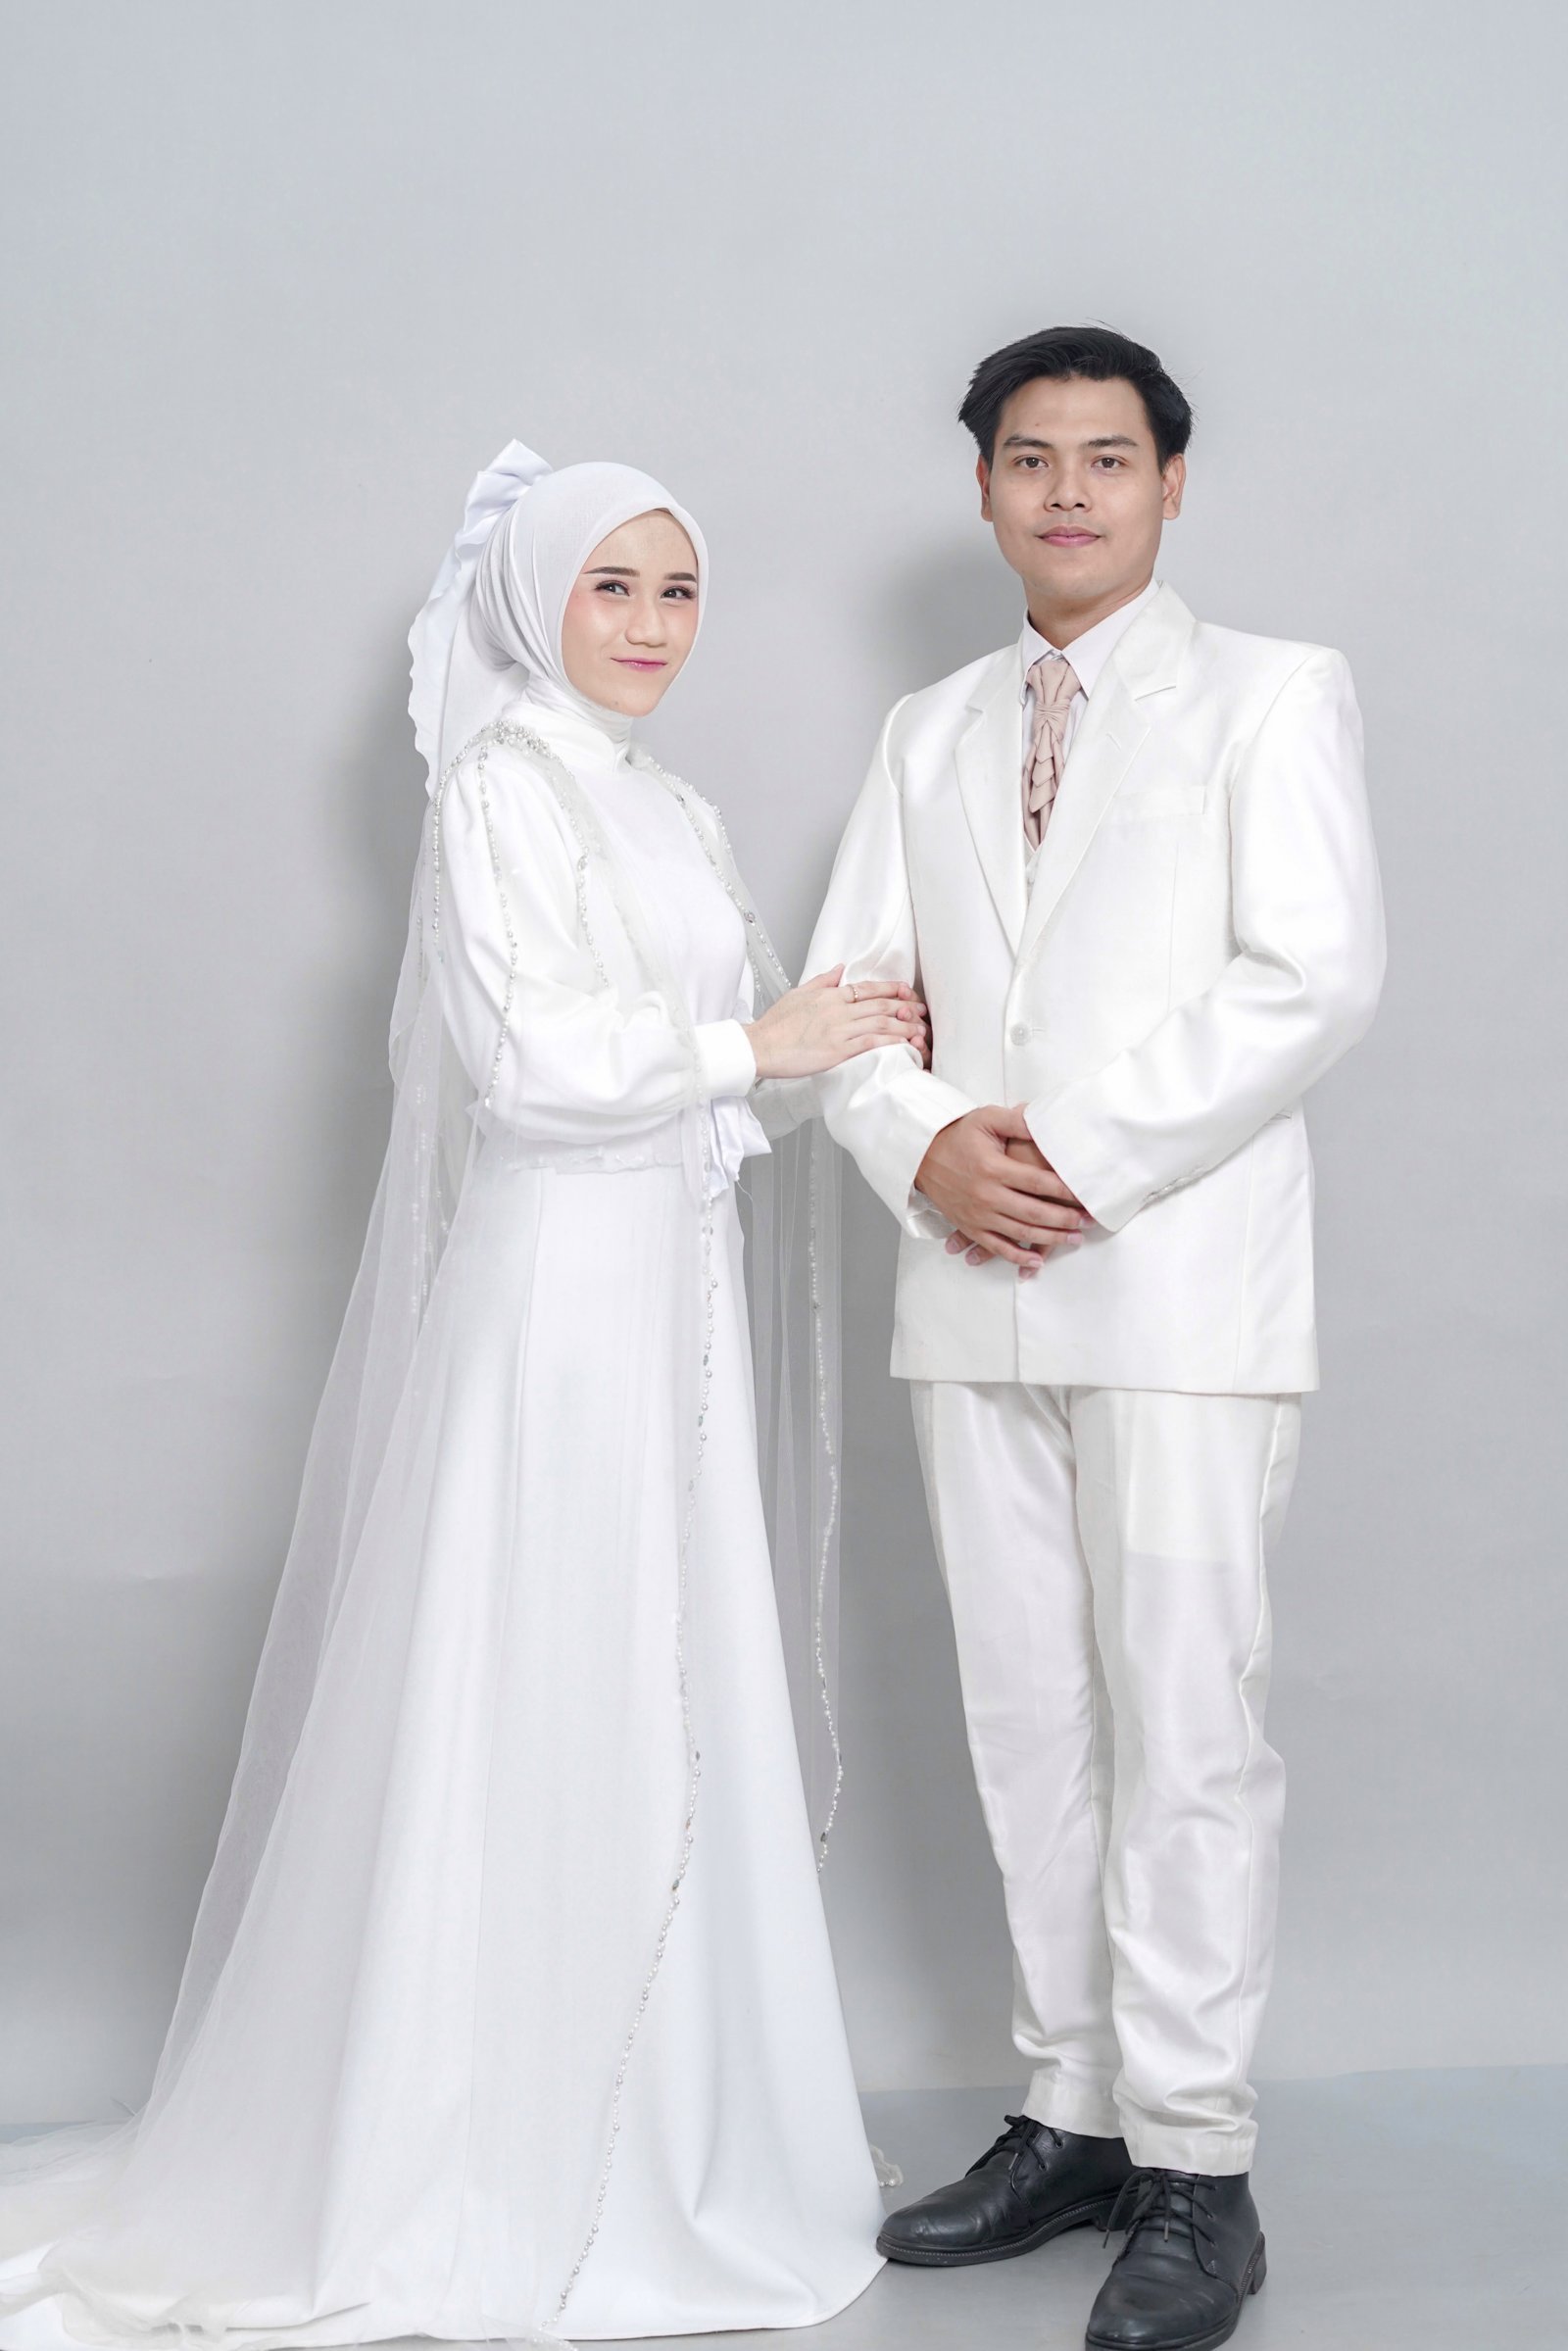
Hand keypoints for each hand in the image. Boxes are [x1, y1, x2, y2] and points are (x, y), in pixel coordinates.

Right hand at [746, 966, 927, 1080]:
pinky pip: (872, 1042)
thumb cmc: (775, 1026)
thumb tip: (838, 968)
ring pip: (882, 1021)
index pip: (867, 987)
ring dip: (905, 1026)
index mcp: (829, 995)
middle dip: (907, 1007)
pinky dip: (892, 1042)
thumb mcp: (797, 994)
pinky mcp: (838, 1049)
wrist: (760, 1046)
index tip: (908, 992)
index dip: (892, 989)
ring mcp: (839, 1028)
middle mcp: (838, 1008)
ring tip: (921, 1032)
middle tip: (923, 1013)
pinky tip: (906, 1045)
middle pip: (881, 1003)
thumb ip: (822, 981)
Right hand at [915, 1104, 1087, 1275]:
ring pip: (1020, 1233)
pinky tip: (1037, 1261)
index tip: (1085, 1194)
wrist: (921, 1155)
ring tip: (1075, 1239)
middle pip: (1033, 1212)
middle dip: (1065, 1219)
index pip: (1037, 1182)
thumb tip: (1045, 1119)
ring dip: (1050, 1239)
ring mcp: (977, 1215)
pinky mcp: (970, 1226)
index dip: (1064, 1190)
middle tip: (1089, 1222)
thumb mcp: (986, 1119)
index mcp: (993, 1168)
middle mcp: (986, 1195)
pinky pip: (996, 1247)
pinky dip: (1017, 1257)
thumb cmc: (958, 1135)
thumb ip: (1017, 1120)